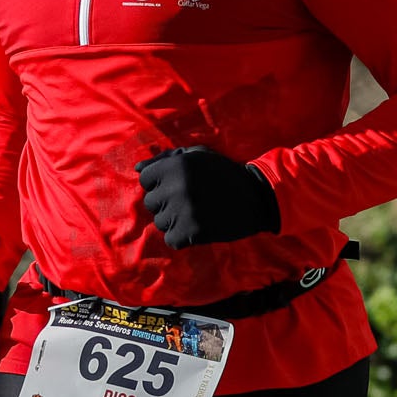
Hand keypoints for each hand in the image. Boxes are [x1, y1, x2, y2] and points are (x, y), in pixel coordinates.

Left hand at [137, 145, 280, 247]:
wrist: (259, 198)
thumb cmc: (224, 173)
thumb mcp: (198, 156)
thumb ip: (166, 159)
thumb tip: (137, 168)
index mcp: (177, 165)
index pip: (146, 179)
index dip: (161, 184)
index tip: (181, 186)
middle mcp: (178, 186)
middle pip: (150, 203)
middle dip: (167, 203)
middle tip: (192, 201)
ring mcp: (185, 210)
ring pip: (160, 222)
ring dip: (175, 221)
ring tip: (198, 213)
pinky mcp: (193, 231)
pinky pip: (171, 240)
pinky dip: (183, 238)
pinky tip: (199, 228)